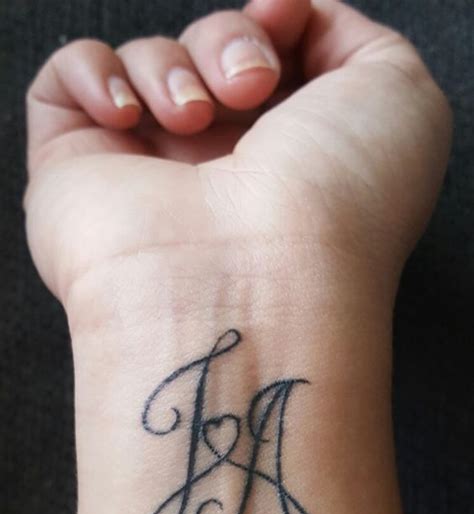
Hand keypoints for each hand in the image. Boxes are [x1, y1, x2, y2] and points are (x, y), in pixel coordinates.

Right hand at [24, 0, 450, 316]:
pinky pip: (63, 86)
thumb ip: (351, 38)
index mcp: (292, 155)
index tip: (282, 23)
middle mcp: (220, 169)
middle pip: (207, 50)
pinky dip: (92, 74)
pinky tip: (129, 116)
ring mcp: (148, 174)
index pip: (268, 56)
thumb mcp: (398, 92)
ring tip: (193, 121)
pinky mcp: (77, 177)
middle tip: (248, 88)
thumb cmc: (338, 204)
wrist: (254, 282)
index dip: (275, 21)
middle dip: (228, 41)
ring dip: (170, 65)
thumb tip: (289, 20)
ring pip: (144, 60)